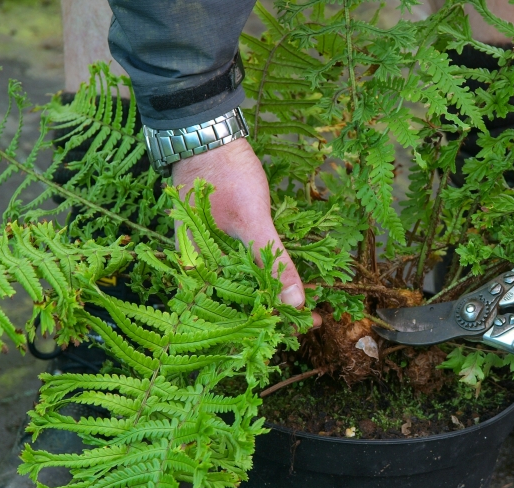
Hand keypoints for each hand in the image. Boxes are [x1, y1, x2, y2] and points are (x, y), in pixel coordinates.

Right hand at [171, 138, 307, 309]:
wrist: (208, 136)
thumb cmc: (224, 176)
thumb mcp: (253, 220)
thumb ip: (273, 262)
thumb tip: (296, 304)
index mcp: (198, 271)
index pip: (239, 313)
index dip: (276, 323)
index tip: (308, 325)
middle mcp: (200, 270)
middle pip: (244, 304)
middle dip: (280, 313)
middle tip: (315, 319)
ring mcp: (211, 256)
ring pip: (247, 288)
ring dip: (276, 296)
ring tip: (308, 305)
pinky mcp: (223, 243)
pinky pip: (247, 269)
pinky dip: (269, 277)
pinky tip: (288, 281)